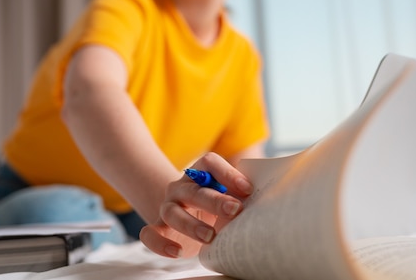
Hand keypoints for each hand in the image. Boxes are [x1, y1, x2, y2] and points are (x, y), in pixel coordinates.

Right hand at [139, 152, 253, 257]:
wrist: (188, 212)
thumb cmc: (216, 202)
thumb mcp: (228, 194)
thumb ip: (241, 192)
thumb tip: (265, 200)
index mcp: (200, 173)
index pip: (210, 163)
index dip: (228, 173)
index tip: (247, 189)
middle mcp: (182, 187)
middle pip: (194, 190)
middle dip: (214, 201)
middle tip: (234, 210)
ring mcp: (168, 207)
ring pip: (172, 212)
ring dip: (191, 224)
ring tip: (211, 237)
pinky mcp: (160, 228)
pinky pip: (150, 234)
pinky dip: (160, 243)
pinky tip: (177, 252)